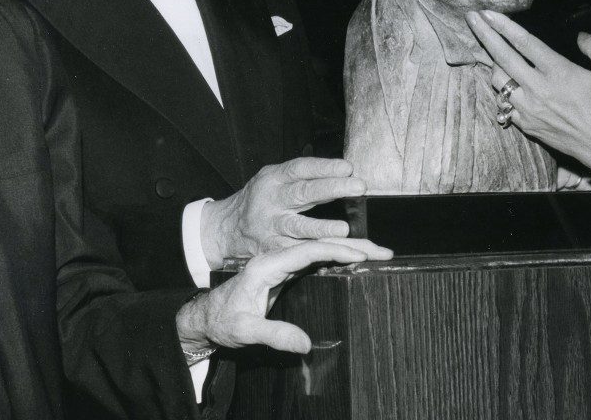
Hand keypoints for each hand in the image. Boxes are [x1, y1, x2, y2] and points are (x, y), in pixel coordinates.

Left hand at [176, 239, 392, 353]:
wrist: (207, 317)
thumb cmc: (222, 320)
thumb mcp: (244, 330)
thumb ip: (273, 335)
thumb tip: (306, 344)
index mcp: (265, 265)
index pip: (306, 251)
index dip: (334, 250)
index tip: (359, 254)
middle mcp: (276, 259)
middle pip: (319, 246)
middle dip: (353, 246)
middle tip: (383, 250)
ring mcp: (282, 264)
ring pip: (321, 251)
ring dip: (350, 250)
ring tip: (379, 253)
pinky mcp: (286, 272)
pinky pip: (317, 260)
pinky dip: (339, 259)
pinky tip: (357, 262)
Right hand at [200, 158, 365, 268]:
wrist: (226, 228)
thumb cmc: (260, 199)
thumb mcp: (273, 179)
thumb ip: (301, 177)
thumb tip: (343, 174)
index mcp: (273, 179)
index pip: (300, 169)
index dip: (324, 167)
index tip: (348, 167)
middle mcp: (272, 200)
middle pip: (304, 193)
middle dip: (333, 189)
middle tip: (359, 187)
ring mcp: (271, 226)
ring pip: (298, 227)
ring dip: (322, 227)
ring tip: (344, 229)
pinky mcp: (271, 249)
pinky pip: (296, 251)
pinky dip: (315, 252)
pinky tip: (335, 253)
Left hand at [466, 10, 590, 169]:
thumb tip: (580, 35)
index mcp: (558, 71)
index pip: (524, 42)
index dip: (503, 25)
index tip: (487, 13)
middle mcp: (538, 88)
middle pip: (502, 56)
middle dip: (484, 34)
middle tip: (471, 18)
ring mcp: (529, 108)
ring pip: (498, 80)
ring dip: (492, 63)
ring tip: (492, 51)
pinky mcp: (525, 124)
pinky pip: (504, 103)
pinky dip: (502, 91)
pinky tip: (504, 82)